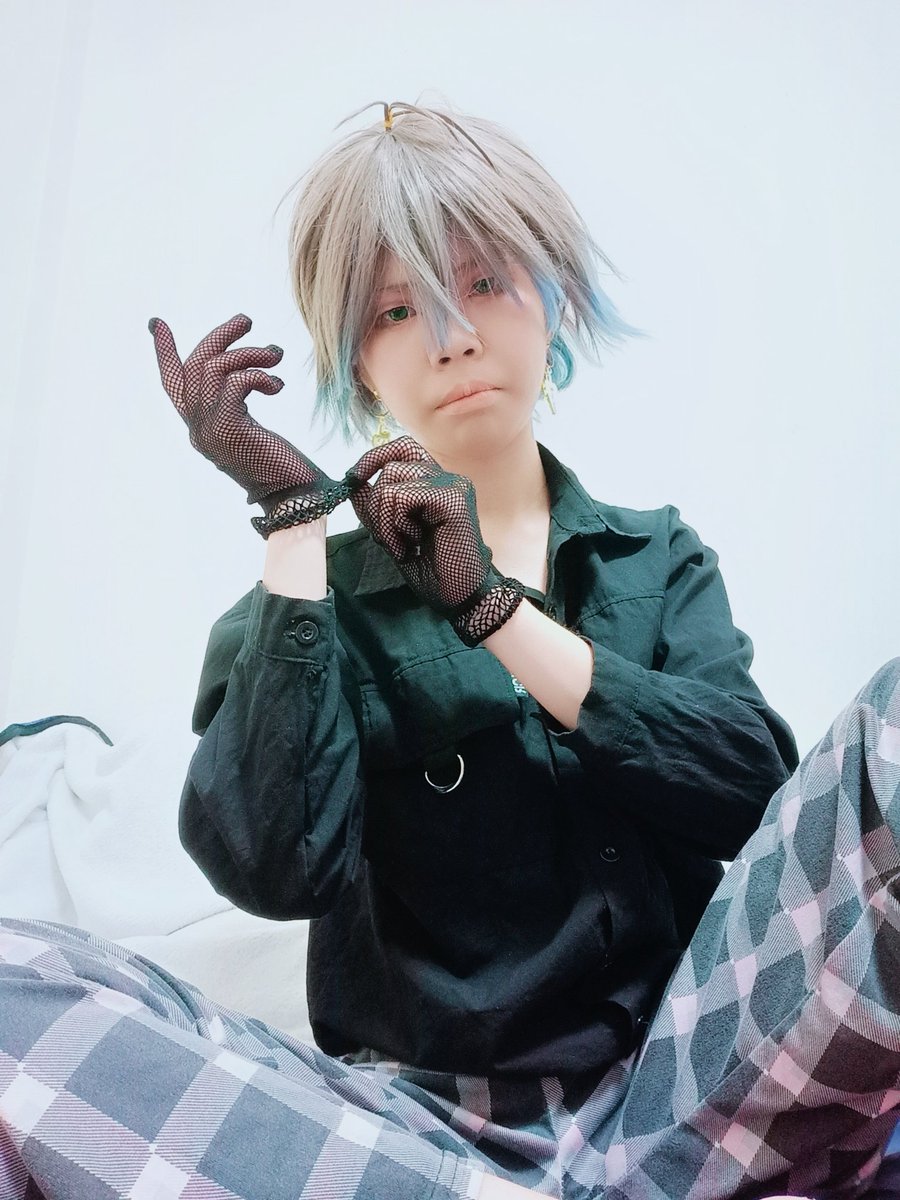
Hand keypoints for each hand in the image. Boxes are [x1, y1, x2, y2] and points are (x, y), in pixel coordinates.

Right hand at [148, 312, 350, 530]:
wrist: (298, 500)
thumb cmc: (286, 469)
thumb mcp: (253, 431)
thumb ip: (239, 407)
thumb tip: (250, 376)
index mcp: (202, 429)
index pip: (173, 386)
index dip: (164, 353)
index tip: (156, 323)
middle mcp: (199, 430)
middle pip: (195, 367)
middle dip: (220, 337)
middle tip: (247, 321)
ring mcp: (210, 430)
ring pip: (214, 370)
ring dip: (248, 353)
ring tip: (275, 355)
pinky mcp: (228, 429)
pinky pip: (235, 382)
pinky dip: (258, 374)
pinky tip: (277, 385)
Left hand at [346, 437, 524, 645]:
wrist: (461, 597)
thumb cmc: (434, 571)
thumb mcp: (393, 535)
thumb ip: (375, 508)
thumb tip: (353, 482)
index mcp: (436, 484)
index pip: (402, 449)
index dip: (375, 458)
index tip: (354, 479)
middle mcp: (447, 479)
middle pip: (392, 463)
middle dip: (375, 502)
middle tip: (388, 536)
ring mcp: (452, 486)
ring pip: (392, 480)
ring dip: (384, 519)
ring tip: (403, 545)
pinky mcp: (452, 500)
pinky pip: (402, 497)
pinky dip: (395, 524)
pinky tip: (411, 544)